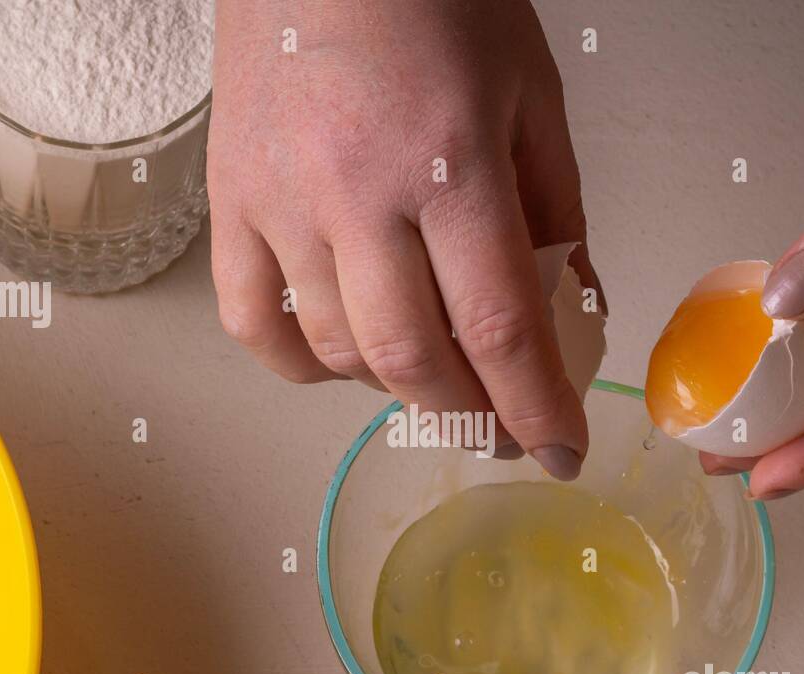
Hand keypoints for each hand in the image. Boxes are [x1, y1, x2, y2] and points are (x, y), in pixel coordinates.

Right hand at [207, 0, 600, 479]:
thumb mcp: (530, 91)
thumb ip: (555, 205)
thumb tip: (575, 303)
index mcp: (450, 159)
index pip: (500, 325)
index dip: (536, 407)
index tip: (560, 452)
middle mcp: (357, 192)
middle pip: (413, 356)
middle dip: (469, 411)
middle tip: (499, 423)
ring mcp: (281, 201)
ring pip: (336, 350)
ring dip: (395, 385)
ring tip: (432, 371)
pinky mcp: (228, 198)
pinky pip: (252, 320)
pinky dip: (298, 363)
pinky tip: (338, 356)